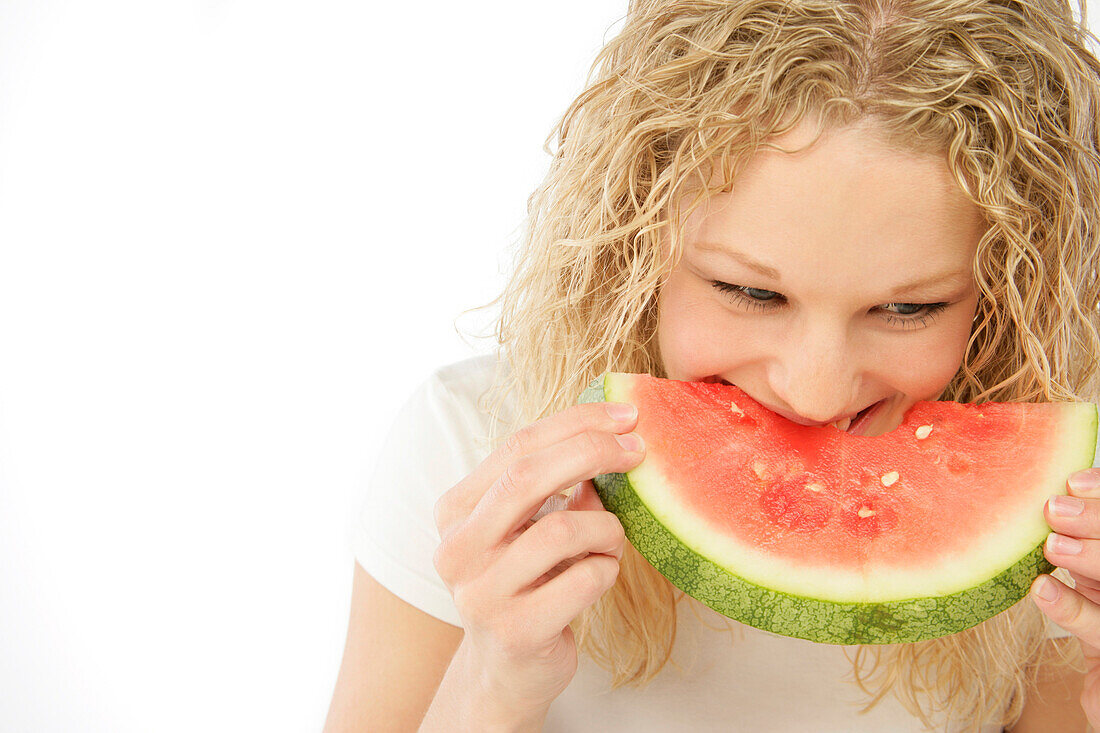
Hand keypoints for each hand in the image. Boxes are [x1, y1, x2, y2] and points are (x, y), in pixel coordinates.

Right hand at [431, 400, 643, 723]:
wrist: (508, 670)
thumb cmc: (527, 583)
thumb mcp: (530, 527)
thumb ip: (555, 483)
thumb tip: (615, 433)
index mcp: (456, 511)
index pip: (515, 447)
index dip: (574, 423)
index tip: (624, 414)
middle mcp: (457, 548)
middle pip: (526, 477)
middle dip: (591, 453)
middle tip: (637, 451)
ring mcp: (481, 593)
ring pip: (562, 530)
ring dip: (605, 528)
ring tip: (611, 541)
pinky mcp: (515, 630)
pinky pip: (584, 579)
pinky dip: (606, 569)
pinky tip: (600, 575)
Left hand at [1030, 467, 1099, 726]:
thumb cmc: (1098, 622)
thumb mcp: (1092, 578)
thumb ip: (1078, 542)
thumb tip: (1048, 498)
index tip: (1073, 482)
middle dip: (1098, 521)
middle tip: (1055, 508)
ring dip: (1091, 558)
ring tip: (1052, 545)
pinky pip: (1099, 630)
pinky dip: (1071, 609)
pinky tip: (1043, 589)